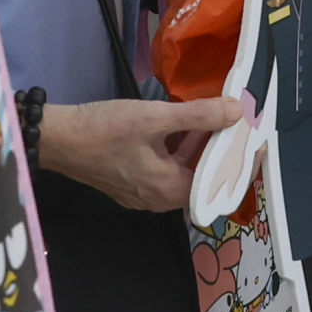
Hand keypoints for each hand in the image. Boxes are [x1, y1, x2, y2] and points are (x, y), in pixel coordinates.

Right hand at [41, 94, 252, 211]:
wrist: (55, 138)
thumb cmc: (103, 129)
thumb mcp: (154, 117)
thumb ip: (198, 116)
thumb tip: (238, 111)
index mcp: (168, 190)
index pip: (216, 182)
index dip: (239, 162)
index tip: (256, 143)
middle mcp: (158, 200)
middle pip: (200, 180)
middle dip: (219, 154)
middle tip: (238, 128)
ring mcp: (142, 195)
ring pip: (182, 175)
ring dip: (197, 151)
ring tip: (214, 123)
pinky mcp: (129, 184)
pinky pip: (164, 172)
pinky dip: (177, 153)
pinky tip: (180, 128)